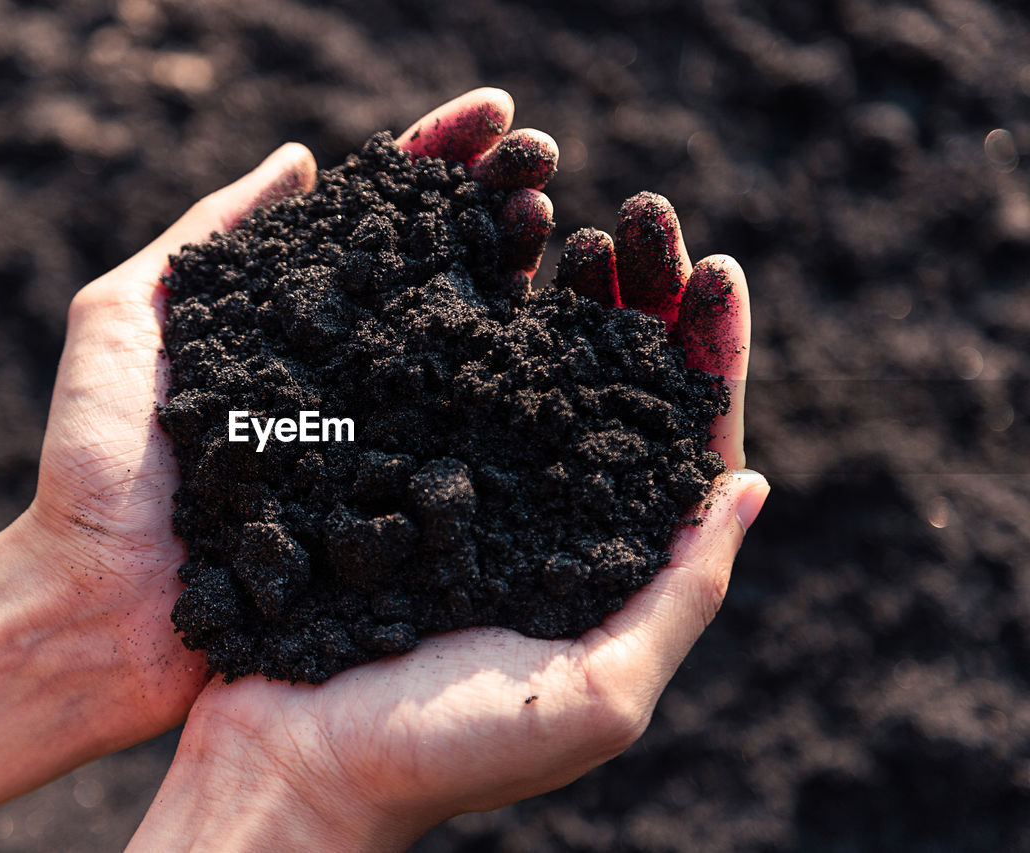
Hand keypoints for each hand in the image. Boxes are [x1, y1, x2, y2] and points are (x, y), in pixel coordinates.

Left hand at [18, 88, 557, 738]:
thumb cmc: (95, 468)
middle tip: (542, 160)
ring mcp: (380, 440)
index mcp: (292, 320)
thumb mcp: (124, 323)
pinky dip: (521, 393)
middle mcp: (348, 372)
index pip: (376, 220)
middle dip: (495, 206)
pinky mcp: (399, 511)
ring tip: (556, 223)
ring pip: (469, 345)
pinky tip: (563, 342)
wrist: (99, 610)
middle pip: (439, 269)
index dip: (435, 161)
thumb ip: (202, 237)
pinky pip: (471, 446)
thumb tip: (300, 161)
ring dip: (521, 276)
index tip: (495, 114)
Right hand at [127, 118, 768, 849]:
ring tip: (572, 221)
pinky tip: (477, 262)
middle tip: (644, 218)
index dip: (709, 357)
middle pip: (613, 388)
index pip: (683, 444)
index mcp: (606, 565)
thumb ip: (680, 597)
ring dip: (561, 294)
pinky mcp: (392, 477)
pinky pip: (444, 382)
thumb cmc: (441, 755)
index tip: (715, 270)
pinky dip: (471, 317)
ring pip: (533, 368)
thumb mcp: (596, 696)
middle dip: (640, 300)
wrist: (292, 765)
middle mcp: (544, 517)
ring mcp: (466, 491)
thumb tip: (752, 486)